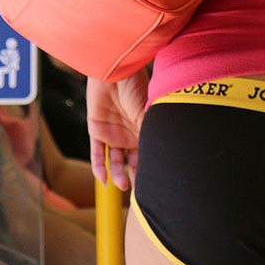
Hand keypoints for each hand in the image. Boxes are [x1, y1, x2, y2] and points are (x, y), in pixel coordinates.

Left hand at [86, 71, 148, 190]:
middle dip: (136, 177)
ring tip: (122, 185)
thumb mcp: (148, 113)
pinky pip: (97, 154)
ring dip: (118, 174)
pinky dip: (99, 167)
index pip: (148, 153)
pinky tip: (104, 179)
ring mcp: (113, 133)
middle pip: (133, 161)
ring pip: (115, 160)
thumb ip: (153, 133)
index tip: (156, 184)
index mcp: (145, 129)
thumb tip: (167, 155)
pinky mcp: (97, 131)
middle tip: (139, 192)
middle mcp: (130, 133)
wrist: (113, 71)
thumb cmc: (136, 86)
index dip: (151, 168)